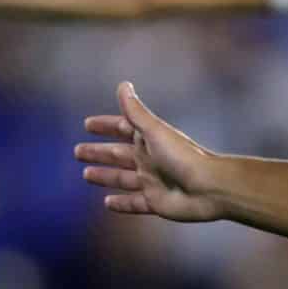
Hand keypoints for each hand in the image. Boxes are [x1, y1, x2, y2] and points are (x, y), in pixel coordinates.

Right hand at [75, 83, 223, 222]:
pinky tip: (107, 204)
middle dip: (99, 152)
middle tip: (77, 151)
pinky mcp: (157, 203)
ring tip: (86, 175)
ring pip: (123, 178)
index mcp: (149, 140)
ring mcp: (153, 182)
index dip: (106, 126)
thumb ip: (136, 111)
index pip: (123, 129)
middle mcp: (150, 160)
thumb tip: (123, 85)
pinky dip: (122, 204)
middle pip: (118, 155)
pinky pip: (135, 204)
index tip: (87, 125)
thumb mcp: (154, 131)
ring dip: (105, 176)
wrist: (210, 188)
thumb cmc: (183, 157)